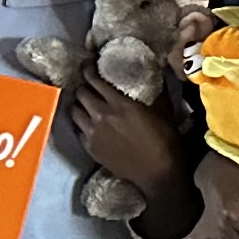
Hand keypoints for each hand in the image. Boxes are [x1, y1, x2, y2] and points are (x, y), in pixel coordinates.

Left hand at [61, 69, 188, 213]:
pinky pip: (77, 129)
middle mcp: (101, 116)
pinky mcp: (90, 148)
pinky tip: (88, 122)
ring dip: (79, 104)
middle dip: (84, 86)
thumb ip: (157, 87)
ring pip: (74, 111)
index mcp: (119, 103)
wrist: (158, 172)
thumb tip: (156, 68)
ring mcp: (93, 133)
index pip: (93, 79)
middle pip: (80, 93)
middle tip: (90, 85)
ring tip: (86, 103)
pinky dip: (80, 122)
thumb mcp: (164, 109)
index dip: (88, 69)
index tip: (89, 65)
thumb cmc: (165, 139)